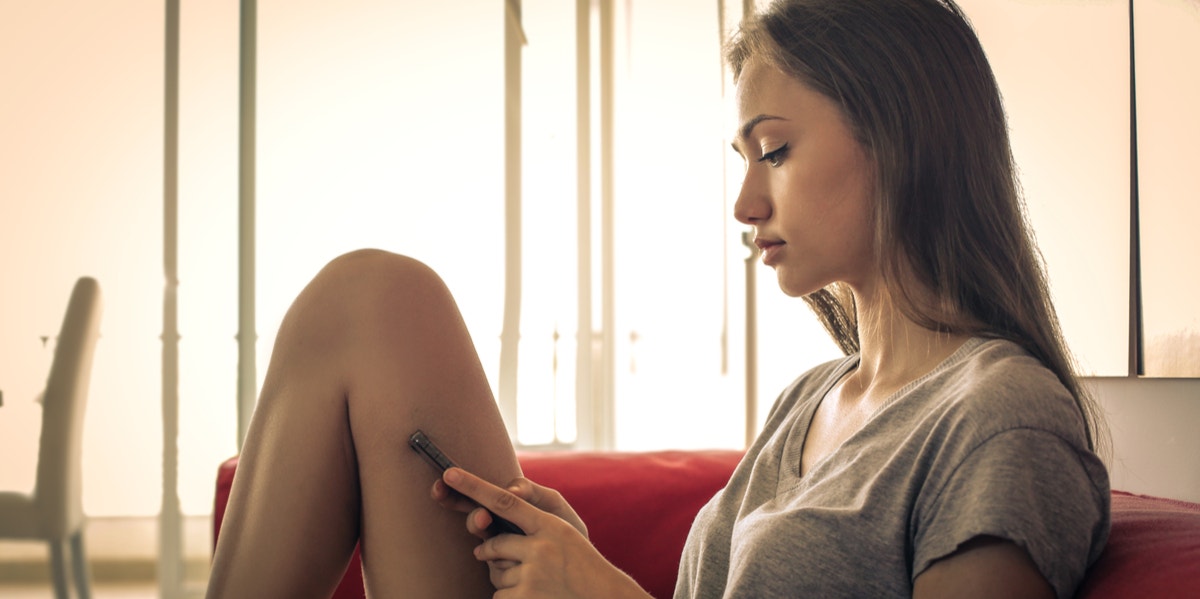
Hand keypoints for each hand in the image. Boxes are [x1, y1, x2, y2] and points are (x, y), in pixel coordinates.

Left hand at [441, 467, 650, 598]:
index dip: (474, 486)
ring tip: (540, 584)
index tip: (449, 474)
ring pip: (495, 573)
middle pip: (493, 544)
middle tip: (523, 562)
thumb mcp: (565, 534)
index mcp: (551, 525)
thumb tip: (492, 522)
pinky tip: (535, 597)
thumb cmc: (581, 565)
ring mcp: (533, 575)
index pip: (505, 500)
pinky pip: (498, 596)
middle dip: (494, 554)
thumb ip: (531, 522)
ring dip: (508, 580)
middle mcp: (541, 547)